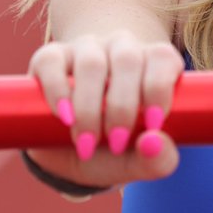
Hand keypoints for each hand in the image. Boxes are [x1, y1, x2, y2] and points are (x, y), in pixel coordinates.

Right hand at [25, 30, 182, 189]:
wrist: (64, 151)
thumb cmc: (110, 149)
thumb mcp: (135, 163)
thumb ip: (156, 161)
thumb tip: (155, 144)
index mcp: (151, 65)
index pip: (162, 57)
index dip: (159, 87)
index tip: (153, 123)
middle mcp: (121, 49)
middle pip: (127, 59)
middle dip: (122, 106)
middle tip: (116, 143)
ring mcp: (85, 49)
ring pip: (91, 62)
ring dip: (89, 106)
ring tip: (86, 142)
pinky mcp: (50, 56)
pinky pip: (52, 62)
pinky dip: (57, 91)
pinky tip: (63, 117)